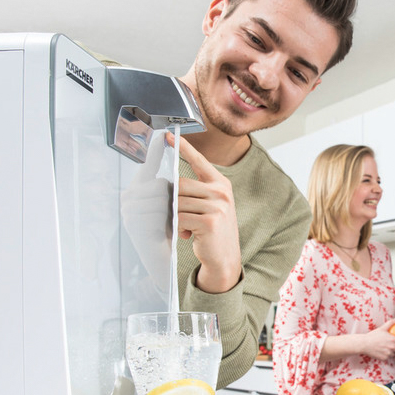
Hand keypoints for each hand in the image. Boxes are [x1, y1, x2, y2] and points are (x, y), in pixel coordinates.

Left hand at [166, 132, 241, 292]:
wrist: (225, 259)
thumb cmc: (213, 232)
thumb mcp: (210, 207)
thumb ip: (195, 193)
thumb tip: (169, 186)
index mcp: (221, 184)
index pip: (200, 161)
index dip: (184, 148)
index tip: (168, 135)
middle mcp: (221, 192)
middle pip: (181, 184)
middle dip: (171, 200)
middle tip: (172, 214)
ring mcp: (217, 206)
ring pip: (178, 202)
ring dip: (173, 217)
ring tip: (183, 228)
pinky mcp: (210, 221)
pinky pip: (179, 218)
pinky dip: (177, 228)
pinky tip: (187, 236)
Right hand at [366, 320, 394, 362]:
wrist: (364, 344)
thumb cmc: (373, 336)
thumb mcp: (382, 328)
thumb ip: (391, 323)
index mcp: (393, 340)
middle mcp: (392, 348)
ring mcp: (388, 354)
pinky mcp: (384, 358)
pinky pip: (390, 358)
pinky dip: (390, 356)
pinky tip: (389, 353)